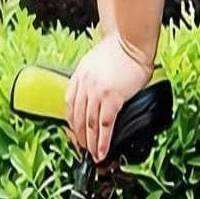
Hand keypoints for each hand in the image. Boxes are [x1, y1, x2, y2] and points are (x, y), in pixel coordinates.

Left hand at [66, 34, 151, 162]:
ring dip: (90, 143)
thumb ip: (90, 79)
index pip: (69, 106)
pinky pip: (105, 125)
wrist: (130, 42)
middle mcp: (84, 86)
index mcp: (78, 78)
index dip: (71, 124)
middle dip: (79, 137)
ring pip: (89, 125)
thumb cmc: (118, 49)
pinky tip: (103, 151)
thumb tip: (94, 95)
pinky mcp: (112, 98)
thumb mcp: (94, 63)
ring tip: (93, 156)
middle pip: (77, 118)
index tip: (74, 134)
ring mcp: (97, 93)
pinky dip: (103, 141)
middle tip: (83, 151)